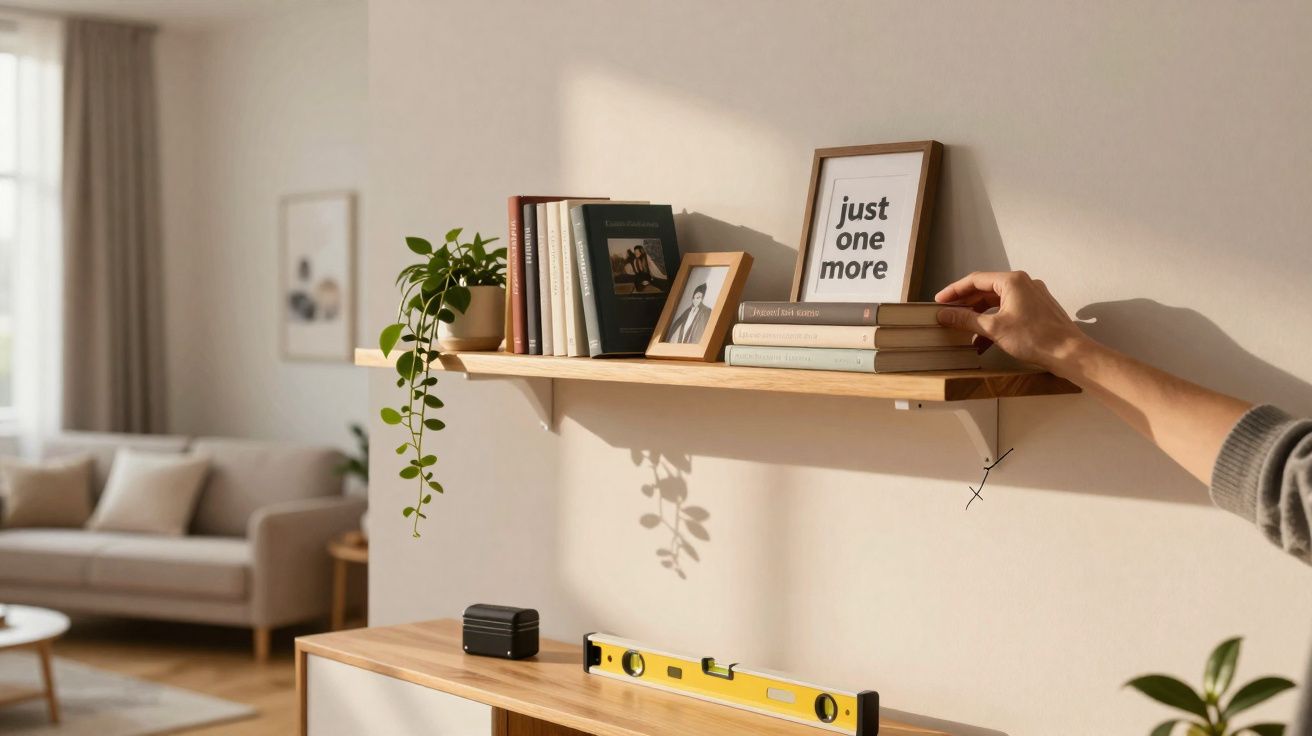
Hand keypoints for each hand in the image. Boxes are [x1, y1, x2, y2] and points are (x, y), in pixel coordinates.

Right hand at [934, 271, 1088, 371]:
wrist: (1068, 353)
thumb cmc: (1036, 338)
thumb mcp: (994, 328)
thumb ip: (966, 320)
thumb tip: (945, 314)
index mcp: (1012, 281)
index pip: (975, 280)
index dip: (954, 291)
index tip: (939, 301)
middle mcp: (1023, 284)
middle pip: (986, 290)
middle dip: (966, 305)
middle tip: (948, 314)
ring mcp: (1032, 296)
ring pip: (997, 303)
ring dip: (979, 317)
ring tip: (963, 331)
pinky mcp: (1036, 310)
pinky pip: (1008, 311)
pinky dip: (994, 322)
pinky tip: (984, 341)